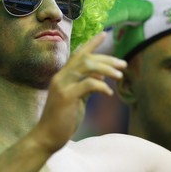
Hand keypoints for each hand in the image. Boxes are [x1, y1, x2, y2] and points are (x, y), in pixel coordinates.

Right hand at [34, 33, 126, 152]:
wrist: (47, 137)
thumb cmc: (63, 119)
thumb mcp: (77, 98)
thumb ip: (86, 85)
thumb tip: (101, 76)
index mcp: (63, 76)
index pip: (78, 54)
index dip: (91, 43)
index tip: (104, 34)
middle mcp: (61, 77)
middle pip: (85, 58)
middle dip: (106, 58)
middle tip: (123, 64)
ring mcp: (62, 86)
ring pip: (86, 66)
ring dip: (106, 69)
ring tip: (120, 75)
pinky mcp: (66, 97)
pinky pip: (87, 84)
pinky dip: (101, 86)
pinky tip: (109, 93)